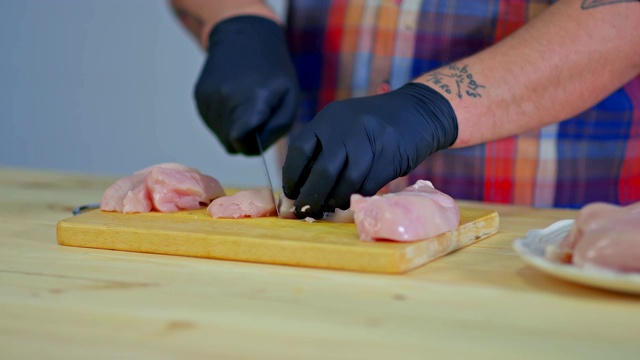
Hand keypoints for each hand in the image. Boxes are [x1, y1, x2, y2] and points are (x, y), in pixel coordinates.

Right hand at [194, 16, 298, 154]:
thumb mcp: (290, 97)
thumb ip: (277, 128)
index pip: (241, 144)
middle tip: (256, 117)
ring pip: (219, 135)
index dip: (252, 146)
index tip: (260, 134)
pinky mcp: (199, 96)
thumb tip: (256, 150)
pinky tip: (232, 99)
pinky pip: (211, 123)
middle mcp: (225, 101)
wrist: (244, 37)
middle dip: (244, 139)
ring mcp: (208, 99)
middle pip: (230, 144)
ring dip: (233, 128)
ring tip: (244, 104)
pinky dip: (223, 118)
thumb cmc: (273, 71)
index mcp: (251, 102)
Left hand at [282, 83, 457, 217]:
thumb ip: (323, 149)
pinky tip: (351, 200)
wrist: (417, 113)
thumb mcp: (343, 125)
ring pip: (346, 183)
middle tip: (306, 212)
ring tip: (330, 208)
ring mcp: (370, 142)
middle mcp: (346, 128)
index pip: (300, 151)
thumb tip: (300, 188)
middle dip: (312, 197)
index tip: (291, 194)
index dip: (292, 177)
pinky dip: (356, 197)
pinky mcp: (389, 158)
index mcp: (328, 118)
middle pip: (323, 172)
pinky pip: (367, 186)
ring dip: (335, 201)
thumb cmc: (372, 125)